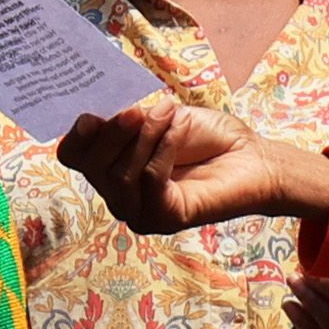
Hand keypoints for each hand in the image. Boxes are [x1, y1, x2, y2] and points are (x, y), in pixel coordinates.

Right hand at [65, 94, 328, 236]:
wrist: (255, 158)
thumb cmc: (209, 137)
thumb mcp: (161, 117)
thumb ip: (127, 119)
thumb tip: (93, 115)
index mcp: (111, 167)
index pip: (73, 157)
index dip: (76, 137)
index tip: (90, 115)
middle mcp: (118, 195)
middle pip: (92, 166)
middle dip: (113, 133)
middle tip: (138, 109)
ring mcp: (139, 211)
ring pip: (119, 175)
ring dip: (144, 137)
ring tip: (168, 112)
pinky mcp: (164, 219)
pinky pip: (149, 180)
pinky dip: (163, 148)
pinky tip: (180, 128)